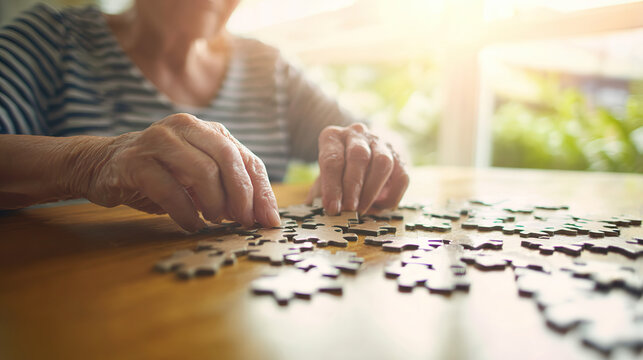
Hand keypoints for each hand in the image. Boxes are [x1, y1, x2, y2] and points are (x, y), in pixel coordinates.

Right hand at [76, 113, 279, 231]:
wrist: (102, 164)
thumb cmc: (160, 173)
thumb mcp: (199, 176)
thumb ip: (228, 187)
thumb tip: (262, 215)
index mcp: (207, 130)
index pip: (247, 159)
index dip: (261, 192)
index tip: (268, 220)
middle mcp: (186, 127)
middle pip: (229, 159)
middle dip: (242, 196)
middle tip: (242, 221)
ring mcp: (159, 141)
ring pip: (203, 171)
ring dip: (214, 203)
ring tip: (213, 220)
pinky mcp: (135, 162)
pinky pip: (170, 189)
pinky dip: (185, 213)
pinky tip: (190, 224)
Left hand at [307, 123, 408, 214]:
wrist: (363, 153)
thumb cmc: (338, 171)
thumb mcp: (323, 178)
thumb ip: (321, 193)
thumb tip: (318, 212)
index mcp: (333, 137)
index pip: (332, 159)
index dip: (332, 186)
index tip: (332, 208)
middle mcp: (357, 135)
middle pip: (358, 157)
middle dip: (353, 187)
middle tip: (349, 209)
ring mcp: (381, 143)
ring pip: (382, 163)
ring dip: (372, 190)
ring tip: (362, 210)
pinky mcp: (399, 157)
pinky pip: (401, 177)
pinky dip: (392, 196)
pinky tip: (380, 207)